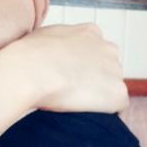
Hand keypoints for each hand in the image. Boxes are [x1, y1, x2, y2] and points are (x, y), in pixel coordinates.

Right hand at [6, 24, 128, 114]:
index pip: (95, 50)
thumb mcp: (42, 36)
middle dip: (94, 79)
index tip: (68, 76)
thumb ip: (57, 41)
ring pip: (111, 87)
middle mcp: (108, 48)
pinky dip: (103, 112)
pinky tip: (84, 113)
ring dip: (97, 96)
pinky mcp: (118, 93)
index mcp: (89, 32)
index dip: (82, 66)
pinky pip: (117, 107)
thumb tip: (51, 52)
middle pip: (107, 68)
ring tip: (73, 104)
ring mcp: (115, 71)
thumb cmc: (28, 56)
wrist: (30, 71)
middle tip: (71, 92)